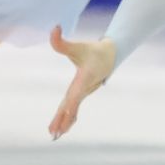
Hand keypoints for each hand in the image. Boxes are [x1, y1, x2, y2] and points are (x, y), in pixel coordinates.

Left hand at [47, 26, 116, 140]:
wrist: (111, 56)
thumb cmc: (94, 50)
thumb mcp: (79, 45)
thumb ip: (62, 41)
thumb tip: (53, 29)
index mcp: (84, 78)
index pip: (76, 92)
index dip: (70, 103)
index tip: (66, 114)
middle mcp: (85, 88)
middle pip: (72, 106)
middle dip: (64, 119)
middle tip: (54, 133)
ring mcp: (84, 93)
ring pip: (72, 109)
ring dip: (64, 122)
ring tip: (54, 135)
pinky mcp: (82, 94)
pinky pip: (73, 108)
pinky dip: (67, 118)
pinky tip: (61, 128)